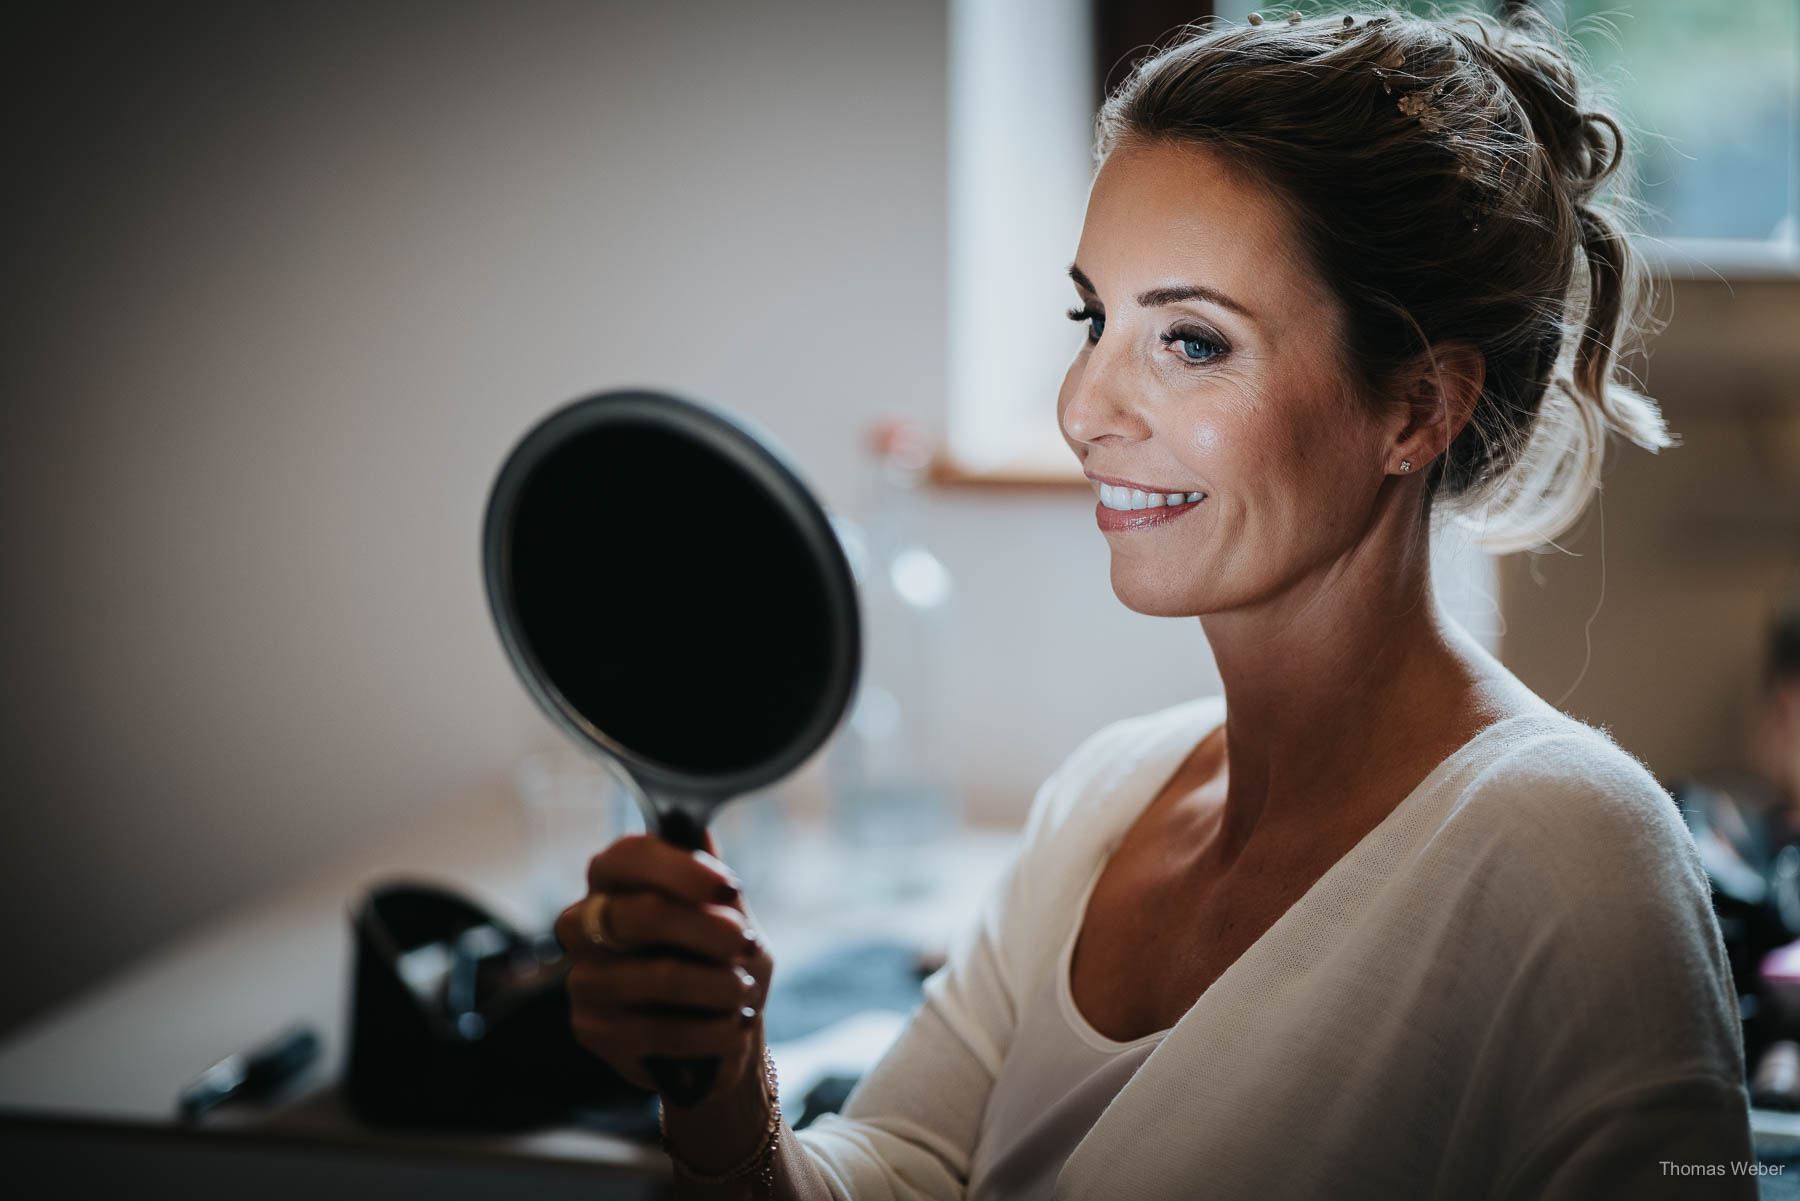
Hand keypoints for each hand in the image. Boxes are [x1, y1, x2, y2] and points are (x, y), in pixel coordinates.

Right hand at [553, 831, 773, 1103]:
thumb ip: (713, 884)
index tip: (728, 887)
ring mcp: (582, 980)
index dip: (680, 869)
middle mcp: (582, 925)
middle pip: (642, 915)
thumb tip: (699, 832)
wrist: (714, 1037)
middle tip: (747, 943)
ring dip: (717, 985)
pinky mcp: (591, 1031)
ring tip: (744, 991)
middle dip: (707, 930)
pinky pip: (658, 1031)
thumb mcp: (727, 919)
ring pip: (656, 976)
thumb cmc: (717, 963)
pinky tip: (733, 1026)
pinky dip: (710, 1029)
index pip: (628, 857)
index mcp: (612, 880)